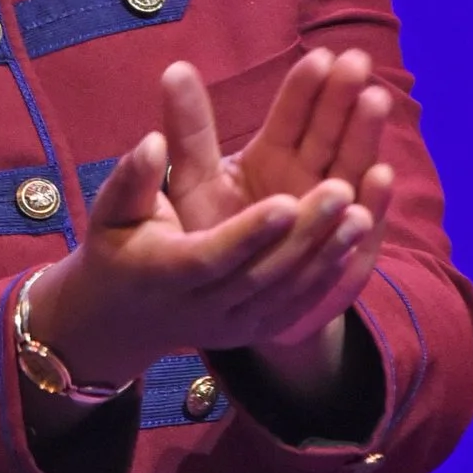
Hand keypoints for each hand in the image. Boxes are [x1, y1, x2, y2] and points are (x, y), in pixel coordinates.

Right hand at [21, 54, 395, 394]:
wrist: (125, 319)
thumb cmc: (119, 249)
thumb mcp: (112, 212)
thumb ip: (133, 177)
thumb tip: (153, 141)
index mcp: (164, 274)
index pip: (212, 256)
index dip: (249, 233)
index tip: (284, 200)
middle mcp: (201, 308)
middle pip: (261, 274)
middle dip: (303, 234)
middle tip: (340, 191)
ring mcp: (232, 325)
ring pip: (286, 292)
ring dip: (326, 254)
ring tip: (360, 211)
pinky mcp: (254, 331)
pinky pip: (296, 305)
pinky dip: (328, 275)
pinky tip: (356, 239)